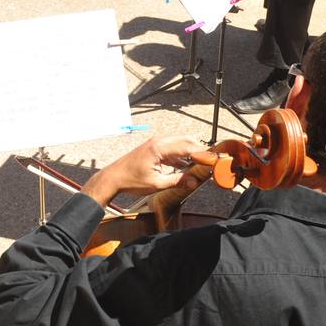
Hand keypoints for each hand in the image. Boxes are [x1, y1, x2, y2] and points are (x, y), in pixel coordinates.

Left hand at [82, 136, 210, 204]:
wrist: (113, 178)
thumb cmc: (130, 180)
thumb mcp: (157, 184)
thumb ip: (177, 181)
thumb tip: (194, 181)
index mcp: (159, 148)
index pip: (187, 146)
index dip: (202, 152)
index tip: (213, 159)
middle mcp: (158, 142)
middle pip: (185, 140)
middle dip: (198, 150)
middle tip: (209, 161)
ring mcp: (155, 144)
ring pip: (179, 143)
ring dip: (190, 152)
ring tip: (200, 164)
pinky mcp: (153, 148)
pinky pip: (171, 148)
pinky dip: (180, 155)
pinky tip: (185, 166)